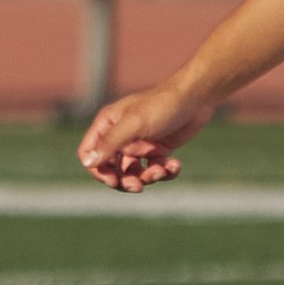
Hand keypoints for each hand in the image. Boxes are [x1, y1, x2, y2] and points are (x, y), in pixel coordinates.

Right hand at [77, 83, 212, 191]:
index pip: (89, 154)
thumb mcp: (133, 124)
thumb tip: (88, 163)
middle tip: (139, 186)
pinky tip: (175, 165)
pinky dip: (164, 172)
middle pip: (111, 169)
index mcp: (107, 125)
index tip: (114, 180)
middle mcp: (120, 136)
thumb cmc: (161, 106)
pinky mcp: (157, 150)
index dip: (98, 171)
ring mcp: (139, 145)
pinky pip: (154, 170)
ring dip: (147, 177)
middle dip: (124, 180)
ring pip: (134, 173)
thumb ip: (110, 143)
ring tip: (162, 170)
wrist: (195, 98)